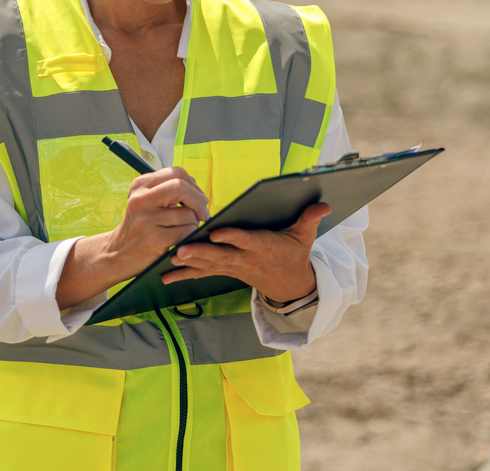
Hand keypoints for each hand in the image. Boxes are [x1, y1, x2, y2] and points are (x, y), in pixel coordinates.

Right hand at [57, 167, 210, 308]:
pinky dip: (189, 236)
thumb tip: (196, 188)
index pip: (176, 173)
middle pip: (181, 186)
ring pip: (189, 213)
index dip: (193, 184)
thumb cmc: (139, 227)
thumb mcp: (146, 202)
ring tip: (180, 230)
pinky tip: (178, 240)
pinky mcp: (155, 239)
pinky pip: (187, 231)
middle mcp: (140, 199)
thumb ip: (167, 190)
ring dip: (193, 223)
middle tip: (202, 213)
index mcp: (140, 185)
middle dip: (199, 200)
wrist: (118, 254)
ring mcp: (147, 219)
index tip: (197, 198)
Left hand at [161, 202, 330, 302]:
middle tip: (180, 251)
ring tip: (168, 261)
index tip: (216, 232)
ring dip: (188, 264)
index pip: (246, 240)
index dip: (232, 237)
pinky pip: (203, 273)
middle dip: (200, 253)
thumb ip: (310, 219)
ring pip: (208, 265)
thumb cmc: (294, 255)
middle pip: (221, 255)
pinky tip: (165, 276)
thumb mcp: (305, 237)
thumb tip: (324, 204)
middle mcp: (246, 258)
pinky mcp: (226, 272)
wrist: (291, 286)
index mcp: (264, 246)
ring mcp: (234, 267)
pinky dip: (185, 274)